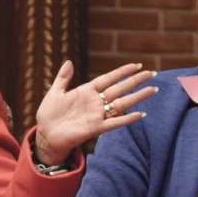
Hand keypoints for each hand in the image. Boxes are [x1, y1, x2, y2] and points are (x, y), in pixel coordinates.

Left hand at [35, 61, 157, 164]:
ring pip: (122, 104)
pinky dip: (127, 119)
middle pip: (120, 89)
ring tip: (153, 90)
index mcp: (87, 91)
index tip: (137, 65)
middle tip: (152, 74)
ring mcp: (97, 115)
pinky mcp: (95, 128)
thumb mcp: (55, 92)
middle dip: (136, 81)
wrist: (45, 135)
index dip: (122, 72)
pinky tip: (140, 114)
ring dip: (137, 97)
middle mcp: (95, 102)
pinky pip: (114, 123)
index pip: (109, 79)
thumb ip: (63, 78)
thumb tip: (69, 61)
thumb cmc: (49, 114)